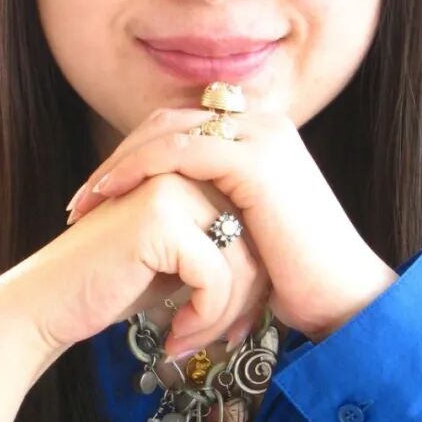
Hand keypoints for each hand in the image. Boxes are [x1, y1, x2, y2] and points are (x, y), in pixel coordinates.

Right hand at [7, 170, 272, 359]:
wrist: (46, 303)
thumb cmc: (110, 286)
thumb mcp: (176, 261)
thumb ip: (217, 246)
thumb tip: (272, 270)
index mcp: (190, 173)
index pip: (252, 226)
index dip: (253, 282)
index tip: (236, 325)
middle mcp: (184, 171)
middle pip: (253, 242)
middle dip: (245, 303)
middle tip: (222, 342)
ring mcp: (171, 189)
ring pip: (241, 262)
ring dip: (224, 318)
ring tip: (191, 344)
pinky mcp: (159, 219)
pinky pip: (216, 277)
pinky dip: (205, 317)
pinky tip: (176, 337)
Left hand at [66, 106, 397, 344]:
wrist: (342, 299)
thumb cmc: (294, 277)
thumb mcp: (244, 228)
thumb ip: (212, 204)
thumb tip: (165, 213)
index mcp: (260, 134)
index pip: (179, 127)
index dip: (132, 155)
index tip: (97, 197)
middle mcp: (264, 123)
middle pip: (166, 122)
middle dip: (117, 159)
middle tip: (79, 201)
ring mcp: (262, 136)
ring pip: (165, 132)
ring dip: (117, 165)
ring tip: (84, 204)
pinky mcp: (256, 159)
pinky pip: (178, 151)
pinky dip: (136, 169)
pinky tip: (108, 198)